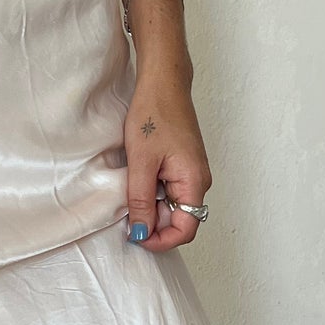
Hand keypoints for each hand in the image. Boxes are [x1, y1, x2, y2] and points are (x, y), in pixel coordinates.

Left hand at [124, 77, 211, 252]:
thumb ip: (141, 201)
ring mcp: (192, 173)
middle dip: (153, 224)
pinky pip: (170, 191)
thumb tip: (140, 232)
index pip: (185, 230)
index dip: (160, 240)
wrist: (163, 83)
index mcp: (195, 181)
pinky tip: (137, 181)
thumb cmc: (154, 114)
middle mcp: (199, 181)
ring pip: (173, 206)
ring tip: (129, 194)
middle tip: (126, 215)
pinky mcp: (183, 165)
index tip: (135, 237)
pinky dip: (153, 193)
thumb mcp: (141, 162)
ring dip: (152, 208)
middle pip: (180, 220)